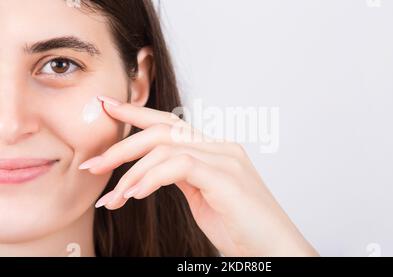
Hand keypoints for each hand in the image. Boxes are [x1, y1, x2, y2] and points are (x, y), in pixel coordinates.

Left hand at [79, 95, 318, 256]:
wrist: (274, 247)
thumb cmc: (240, 227)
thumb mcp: (202, 197)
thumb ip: (181, 177)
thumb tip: (149, 172)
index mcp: (214, 149)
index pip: (170, 123)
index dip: (136, 112)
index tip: (107, 107)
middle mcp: (220, 147)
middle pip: (162, 130)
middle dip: (122, 145)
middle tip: (93, 165)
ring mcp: (225, 159)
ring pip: (165, 147)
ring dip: (131, 172)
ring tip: (113, 198)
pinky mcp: (225, 177)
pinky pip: (179, 166)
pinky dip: (151, 178)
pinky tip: (135, 194)